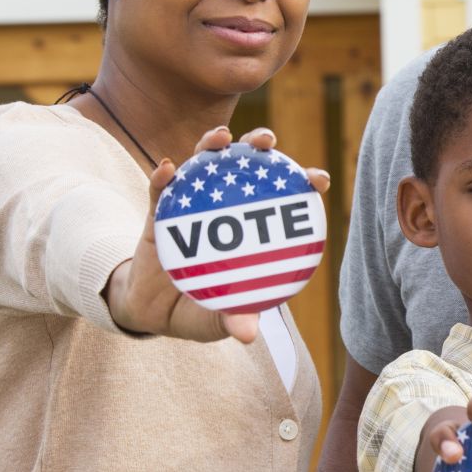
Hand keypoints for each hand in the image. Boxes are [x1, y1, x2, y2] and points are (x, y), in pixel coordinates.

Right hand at [104, 126, 330, 342]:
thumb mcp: (216, 318)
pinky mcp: (159, 210)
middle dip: (259, 143)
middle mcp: (225, 206)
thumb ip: (231, 318)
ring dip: (212, 145)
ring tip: (220, 137)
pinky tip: (168, 168)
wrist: (152, 310)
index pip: (283, 197)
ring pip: (205, 165)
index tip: (319, 180)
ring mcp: (192, 203)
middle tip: (267, 139)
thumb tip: (247, 333)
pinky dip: (164, 176)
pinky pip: (160, 189)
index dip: (303, 182)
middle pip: (247, 164)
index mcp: (251, 229)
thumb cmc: (199, 308)